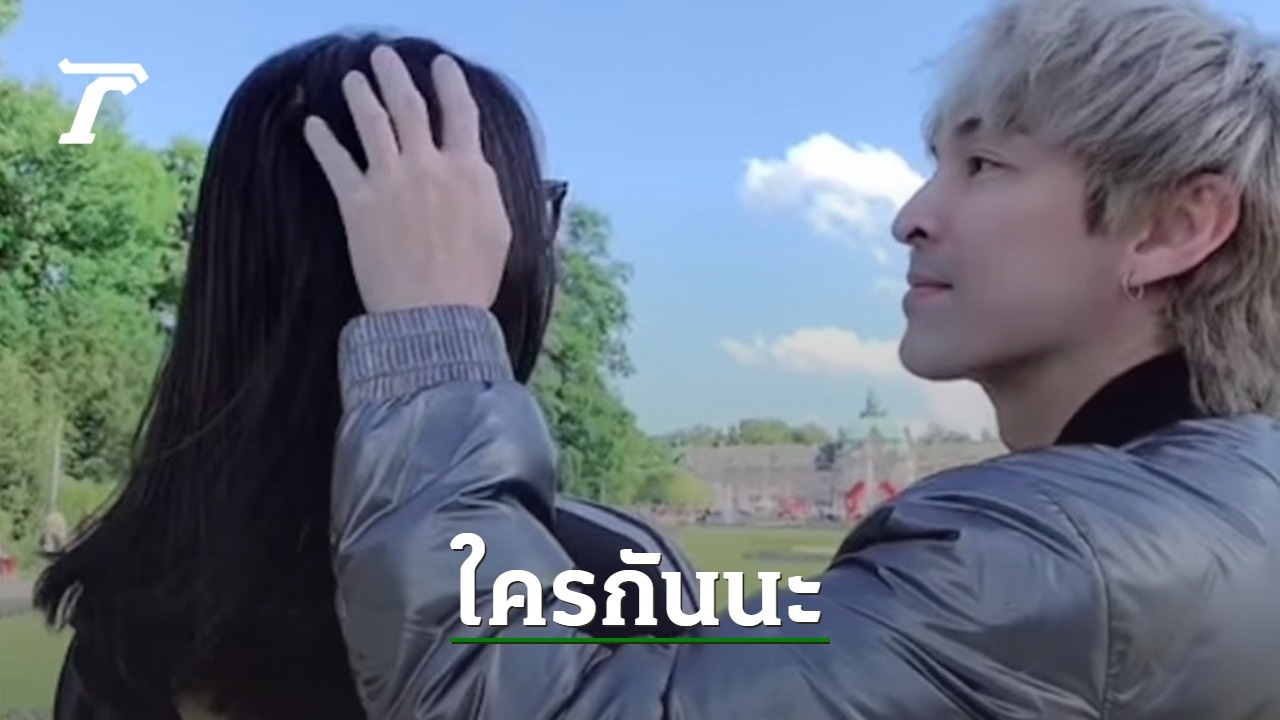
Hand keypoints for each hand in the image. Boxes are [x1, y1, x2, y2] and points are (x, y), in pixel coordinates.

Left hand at [303, 46, 510, 311]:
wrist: (434, 315)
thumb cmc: (473, 281)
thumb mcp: (503, 234)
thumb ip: (493, 195)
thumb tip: (490, 176)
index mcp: (470, 171)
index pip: (461, 112)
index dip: (450, 83)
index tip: (440, 64)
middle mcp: (428, 165)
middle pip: (409, 105)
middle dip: (394, 75)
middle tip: (382, 57)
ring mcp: (390, 181)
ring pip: (372, 122)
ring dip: (359, 95)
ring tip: (351, 80)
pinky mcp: (358, 203)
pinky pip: (336, 162)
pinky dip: (321, 140)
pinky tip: (311, 125)